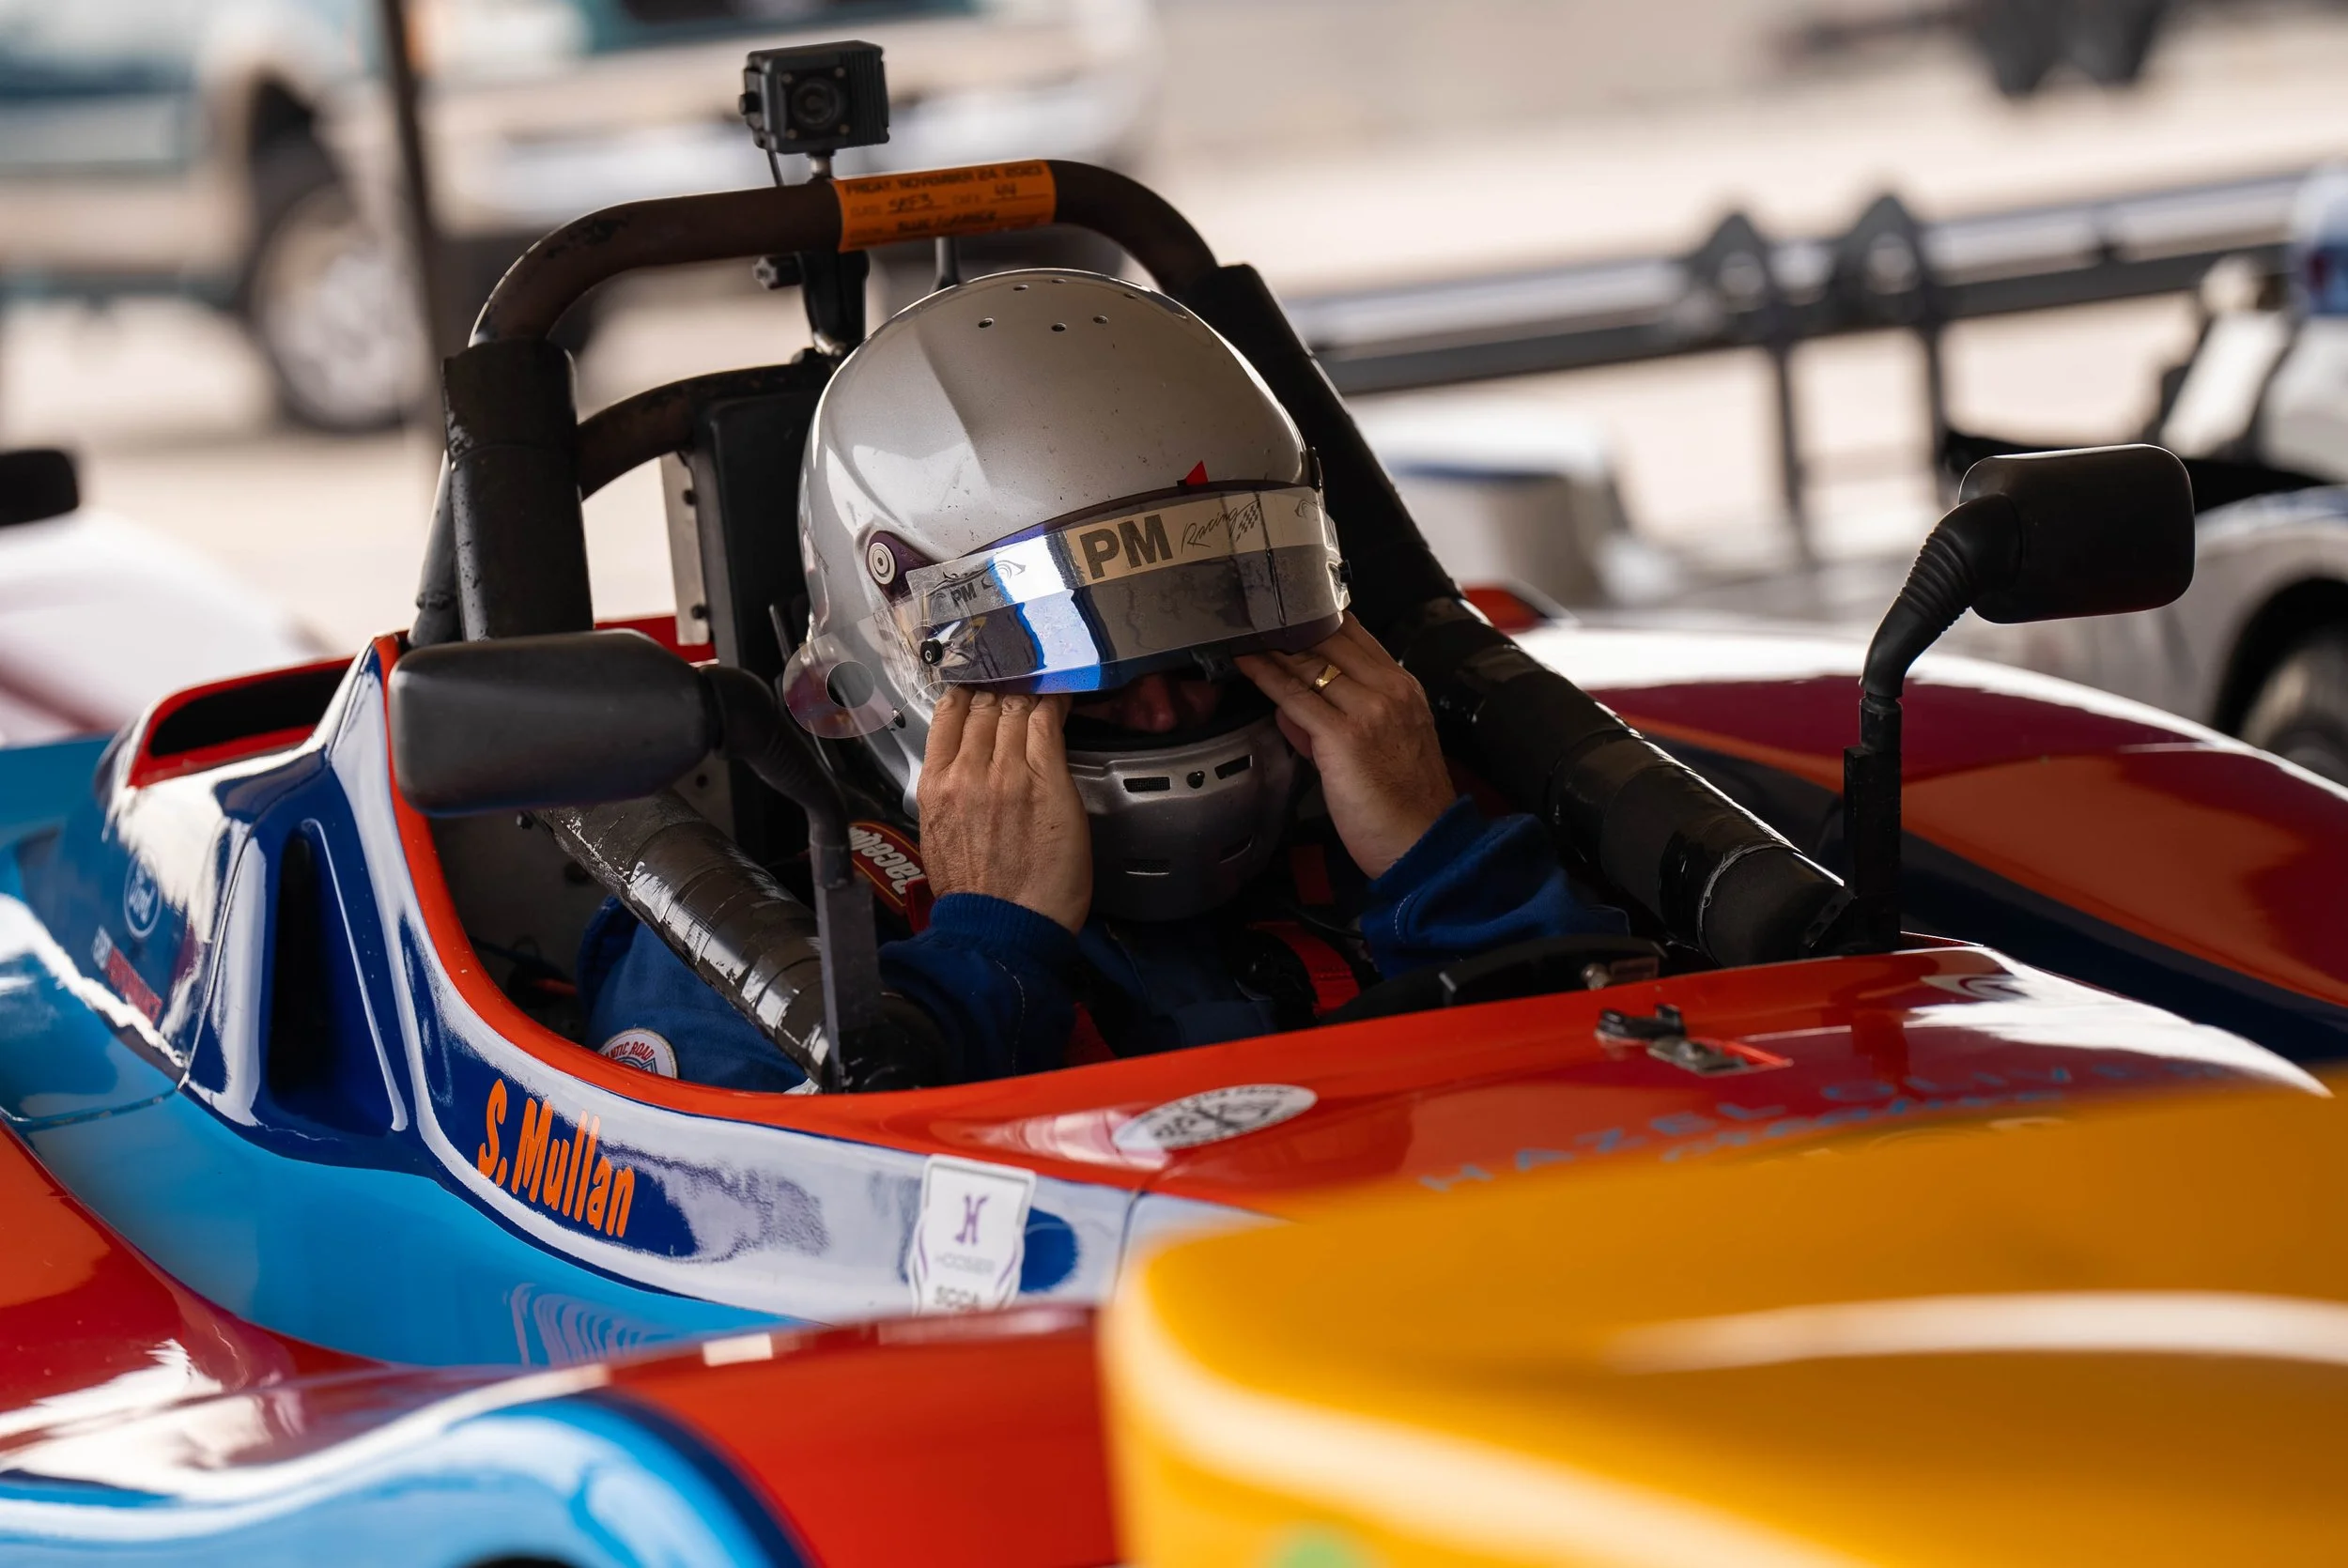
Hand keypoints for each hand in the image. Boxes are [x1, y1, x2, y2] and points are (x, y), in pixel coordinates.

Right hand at [917, 689, 1091, 932]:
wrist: (1004, 928)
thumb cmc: (975, 897)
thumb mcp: (938, 837)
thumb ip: (949, 795)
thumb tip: (964, 771)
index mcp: (935, 785)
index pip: (948, 714)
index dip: (968, 695)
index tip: (980, 689)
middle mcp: (968, 771)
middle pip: (985, 706)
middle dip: (1002, 693)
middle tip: (1019, 688)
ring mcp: (1009, 773)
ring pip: (1016, 709)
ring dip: (1029, 697)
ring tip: (1041, 690)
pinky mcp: (1048, 780)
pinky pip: (1049, 724)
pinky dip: (1055, 705)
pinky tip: (1061, 698)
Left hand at [1236, 614, 1457, 878]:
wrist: (1426, 844)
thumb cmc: (1405, 805)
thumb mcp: (1383, 746)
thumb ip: (1337, 719)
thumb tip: (1291, 704)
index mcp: (1403, 688)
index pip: (1356, 636)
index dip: (1317, 617)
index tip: (1285, 607)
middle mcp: (1389, 690)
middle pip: (1331, 640)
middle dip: (1289, 623)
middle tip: (1253, 612)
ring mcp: (1368, 710)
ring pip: (1310, 663)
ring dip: (1271, 645)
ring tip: (1242, 631)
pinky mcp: (1344, 736)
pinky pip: (1296, 695)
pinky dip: (1265, 676)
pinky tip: (1244, 663)